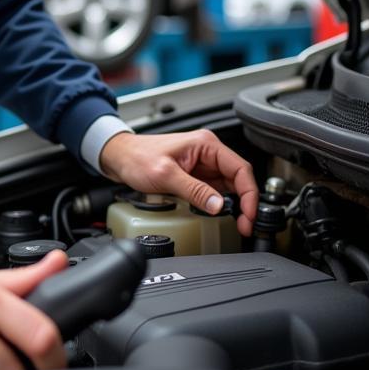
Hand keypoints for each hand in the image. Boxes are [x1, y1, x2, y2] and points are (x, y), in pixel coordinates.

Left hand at [99, 129, 257, 236]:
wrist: (119, 157)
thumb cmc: (137, 157)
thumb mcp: (165, 175)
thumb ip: (194, 190)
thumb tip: (218, 205)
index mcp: (206, 144)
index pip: (240, 168)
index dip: (249, 194)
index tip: (249, 214)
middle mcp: (207, 152)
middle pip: (238, 179)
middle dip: (245, 203)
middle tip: (245, 224)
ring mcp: (202, 164)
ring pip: (229, 186)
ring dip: (234, 204)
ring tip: (236, 223)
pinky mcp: (195, 176)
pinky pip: (215, 191)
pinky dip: (220, 204)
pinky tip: (218, 214)